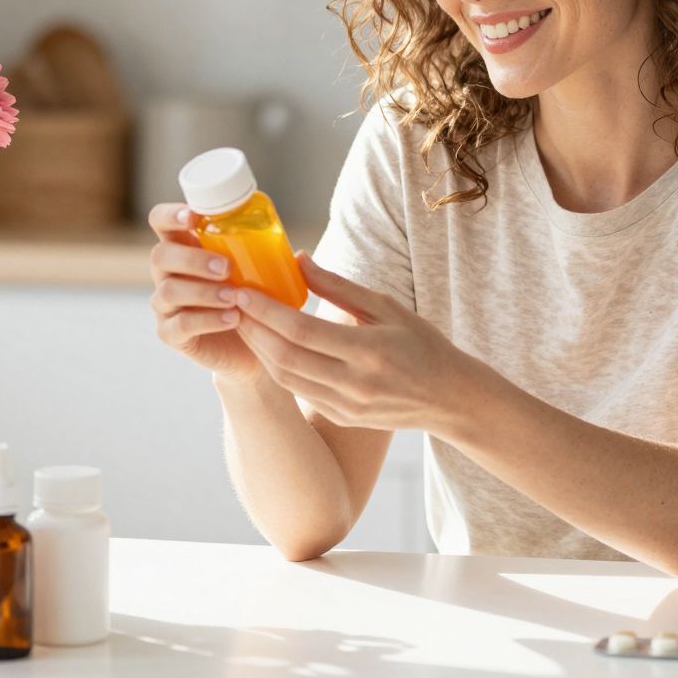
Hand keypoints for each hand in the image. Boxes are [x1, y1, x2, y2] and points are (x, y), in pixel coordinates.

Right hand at [147, 202, 260, 381]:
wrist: (255, 346)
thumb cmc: (254, 298)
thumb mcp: (261, 272)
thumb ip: (271, 258)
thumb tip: (299, 255)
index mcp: (184, 247)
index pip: (161, 221)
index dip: (170, 214)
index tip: (194, 217)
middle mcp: (168, 273)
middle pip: (161, 255)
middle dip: (192, 258)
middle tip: (227, 267)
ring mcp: (165, 305)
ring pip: (169, 291)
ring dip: (203, 291)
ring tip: (235, 297)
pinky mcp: (171, 334)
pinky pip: (179, 325)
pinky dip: (208, 320)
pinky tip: (233, 318)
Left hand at [231, 252, 500, 432]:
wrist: (448, 397)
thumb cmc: (421, 344)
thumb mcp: (387, 307)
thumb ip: (339, 286)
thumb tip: (298, 259)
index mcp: (369, 351)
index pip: (301, 330)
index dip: (265, 311)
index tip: (241, 291)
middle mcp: (355, 383)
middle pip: (285, 356)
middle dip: (252, 329)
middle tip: (230, 304)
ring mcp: (347, 405)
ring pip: (286, 377)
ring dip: (259, 350)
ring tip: (243, 323)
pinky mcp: (342, 417)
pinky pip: (299, 391)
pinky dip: (277, 367)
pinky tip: (267, 347)